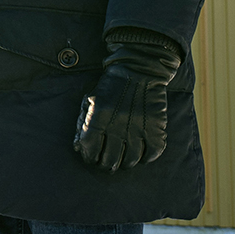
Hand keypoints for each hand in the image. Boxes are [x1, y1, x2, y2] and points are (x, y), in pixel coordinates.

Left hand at [73, 34, 182, 171]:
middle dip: (105, 165)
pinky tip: (141, 153)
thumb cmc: (110, 86)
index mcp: (98, 116)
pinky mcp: (156, 127)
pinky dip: (146, 157)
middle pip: (109, 160)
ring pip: (130, 160)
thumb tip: (78, 148)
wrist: (139, 69)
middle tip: (107, 162)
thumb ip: (81, 124)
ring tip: (122, 158)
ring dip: (124, 163)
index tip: (91, 157)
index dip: (88, 157)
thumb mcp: (90, 100)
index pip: (89, 148)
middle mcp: (118, 125)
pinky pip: (152, 153)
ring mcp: (138, 127)